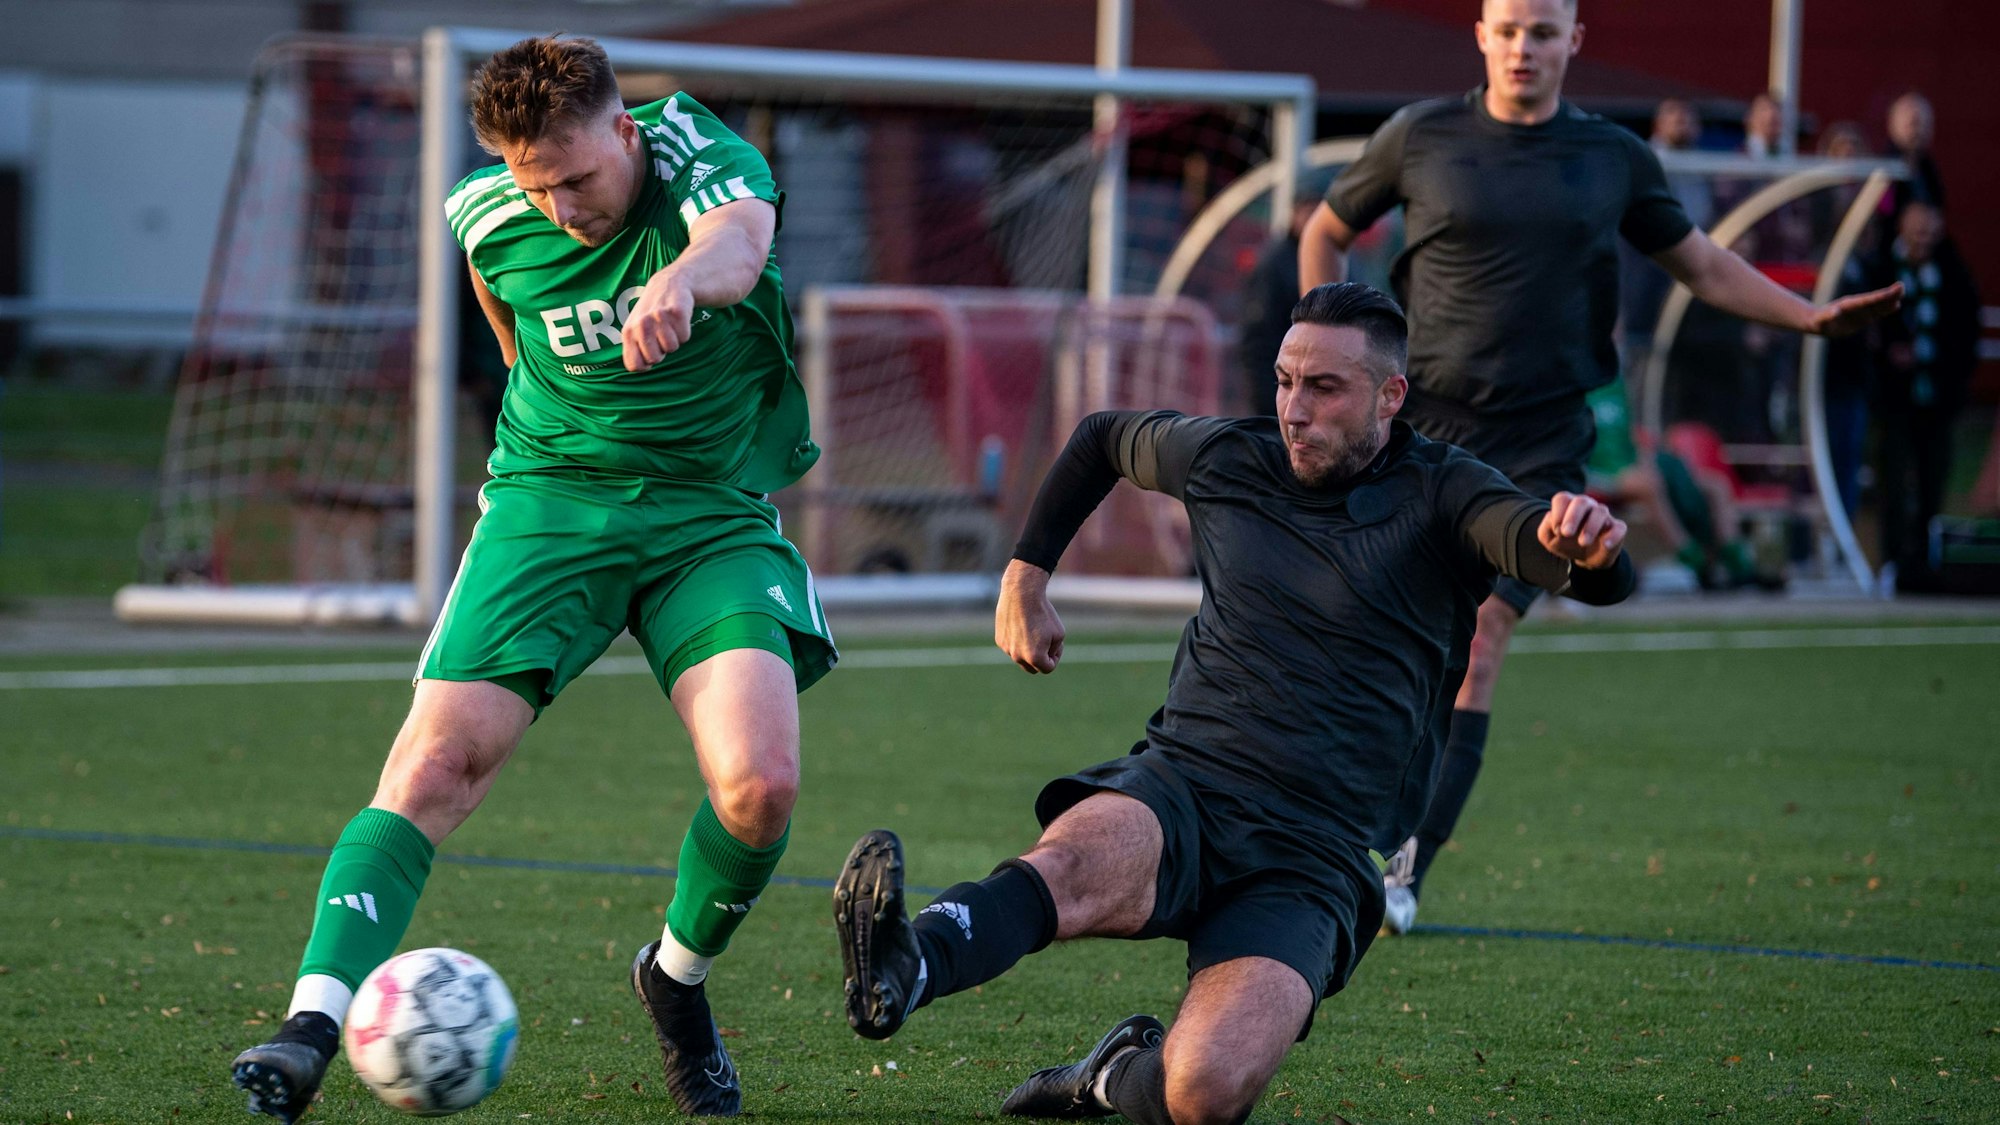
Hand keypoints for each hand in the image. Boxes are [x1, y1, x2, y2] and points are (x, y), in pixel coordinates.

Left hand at [622, 270, 695, 369]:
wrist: (669, 283)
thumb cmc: (651, 313)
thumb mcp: (635, 329)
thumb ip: (634, 350)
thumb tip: (642, 367)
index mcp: (628, 331)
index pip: (635, 365)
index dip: (646, 363)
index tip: (650, 352)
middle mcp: (641, 324)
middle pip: (654, 359)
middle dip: (661, 351)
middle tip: (661, 335)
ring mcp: (658, 317)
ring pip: (672, 348)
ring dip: (674, 340)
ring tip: (670, 325)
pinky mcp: (676, 312)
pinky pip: (684, 337)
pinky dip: (684, 331)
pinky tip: (679, 319)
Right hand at [994, 559, 1064, 673]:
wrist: (1021, 594)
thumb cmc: (1043, 613)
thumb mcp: (1059, 634)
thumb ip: (1053, 651)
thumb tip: (1045, 657)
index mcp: (1034, 657)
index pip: (1047, 668)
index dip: (1055, 657)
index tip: (1056, 644)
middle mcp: (1018, 657)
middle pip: (1032, 668)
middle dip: (1040, 660)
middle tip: (1046, 643)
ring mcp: (1007, 649)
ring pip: (1021, 657)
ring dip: (1028, 649)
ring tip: (1033, 630)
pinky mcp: (1000, 640)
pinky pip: (1011, 646)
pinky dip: (1018, 641)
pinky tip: (1022, 625)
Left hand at [1538, 492, 1626, 570]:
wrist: (1585, 558)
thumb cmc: (1565, 543)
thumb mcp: (1549, 540)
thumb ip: (1545, 529)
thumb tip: (1552, 520)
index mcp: (1568, 506)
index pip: (1562, 499)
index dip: (1558, 512)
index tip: (1556, 530)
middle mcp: (1586, 507)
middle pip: (1581, 502)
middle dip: (1573, 516)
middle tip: (1566, 533)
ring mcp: (1603, 516)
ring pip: (1600, 512)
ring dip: (1590, 527)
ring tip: (1583, 542)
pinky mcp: (1617, 528)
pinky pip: (1620, 527)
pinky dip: (1613, 535)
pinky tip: (1605, 544)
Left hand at [1808, 282, 1901, 337]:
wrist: (1817, 322)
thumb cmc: (1818, 322)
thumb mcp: (1821, 321)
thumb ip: (1828, 316)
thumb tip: (1835, 312)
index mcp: (1850, 305)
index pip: (1868, 300)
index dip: (1880, 296)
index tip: (1890, 290)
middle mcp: (1857, 306)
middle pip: (1875, 300)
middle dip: (1888, 295)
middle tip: (1902, 287)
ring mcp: (1861, 311)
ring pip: (1878, 305)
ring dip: (1890, 300)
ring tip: (1902, 294)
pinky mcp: (1862, 318)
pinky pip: (1876, 312)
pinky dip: (1886, 309)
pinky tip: (1896, 305)